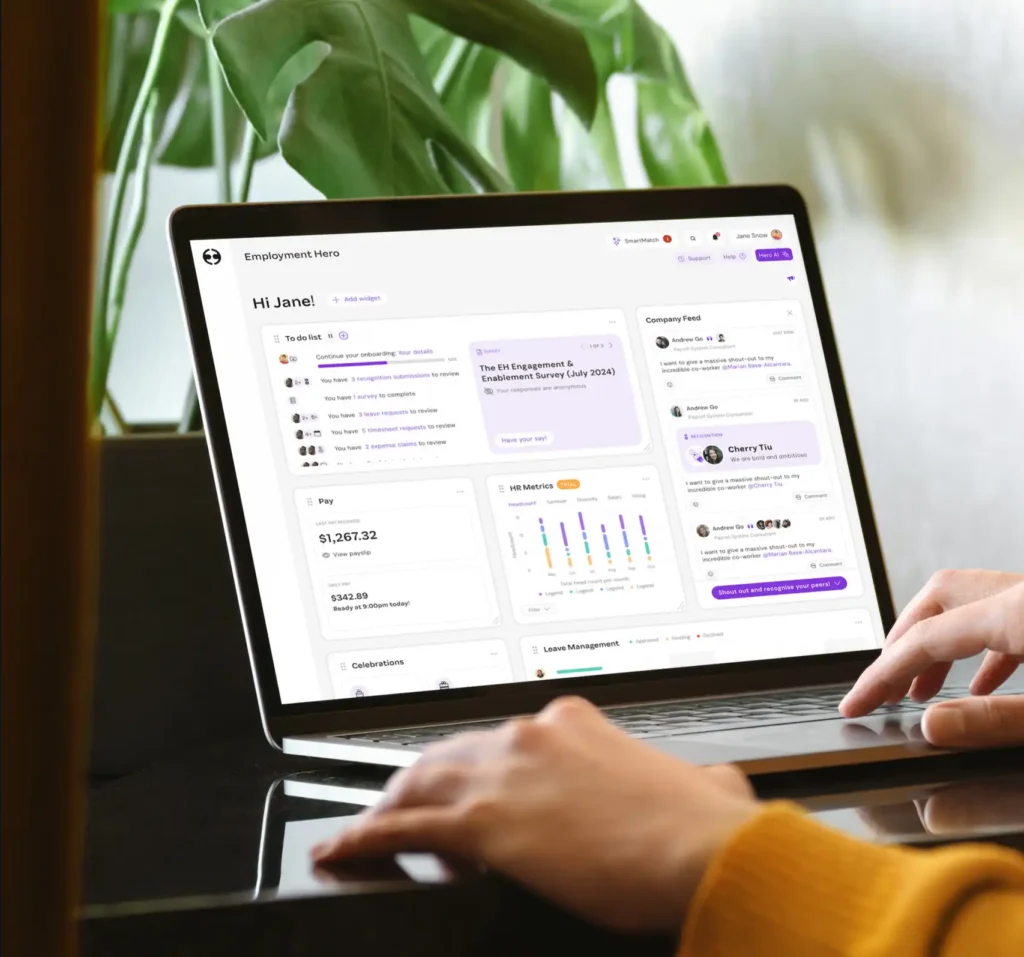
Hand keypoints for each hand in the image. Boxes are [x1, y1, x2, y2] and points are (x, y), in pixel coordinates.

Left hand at [312, 697, 756, 932]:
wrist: (701, 852)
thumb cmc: (700, 827)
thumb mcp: (706, 785)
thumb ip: (700, 777)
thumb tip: (716, 785)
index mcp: (573, 723)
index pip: (503, 741)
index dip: (483, 771)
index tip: (480, 795)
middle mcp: (530, 737)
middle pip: (451, 754)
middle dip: (428, 785)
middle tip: (413, 815)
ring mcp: (502, 775)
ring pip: (419, 783)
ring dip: (389, 807)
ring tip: (369, 834)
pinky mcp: (483, 824)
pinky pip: (403, 828)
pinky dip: (366, 839)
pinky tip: (344, 851)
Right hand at [839, 569, 1023, 746]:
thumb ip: (996, 720)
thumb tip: (933, 725)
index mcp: (1021, 612)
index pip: (928, 637)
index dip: (883, 673)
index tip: (856, 702)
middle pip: (938, 600)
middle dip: (902, 644)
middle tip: (885, 687)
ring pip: (969, 604)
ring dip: (938, 644)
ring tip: (923, 688)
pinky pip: (1003, 618)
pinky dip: (980, 648)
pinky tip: (979, 682)